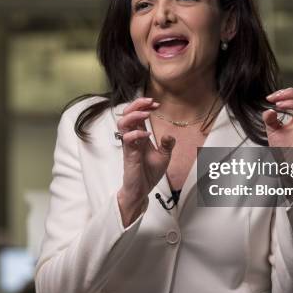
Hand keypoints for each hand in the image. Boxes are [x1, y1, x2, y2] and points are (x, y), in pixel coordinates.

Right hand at [116, 97, 174, 224]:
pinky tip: (147, 135)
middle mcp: (132, 137)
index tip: (156, 104)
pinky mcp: (129, 155)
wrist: (142, 190)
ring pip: (122, 123)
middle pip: (126, 114)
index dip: (145, 106)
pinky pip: (127, 140)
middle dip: (137, 104)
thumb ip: (167, 145)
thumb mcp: (163, 157)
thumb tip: (170, 135)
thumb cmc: (148, 173)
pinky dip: (136, 134)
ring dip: (134, 115)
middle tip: (150, 102)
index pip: (137, 114)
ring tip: (146, 114)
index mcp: (139, 135)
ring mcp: (129, 145)